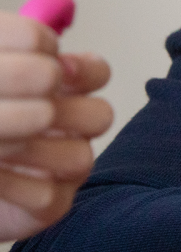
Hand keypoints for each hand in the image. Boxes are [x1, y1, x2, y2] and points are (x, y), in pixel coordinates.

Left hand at [0, 11, 112, 241]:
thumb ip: (10, 42)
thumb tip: (49, 46)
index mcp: (55, 89)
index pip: (95, 73)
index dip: (82, 70)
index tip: (51, 65)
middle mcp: (65, 128)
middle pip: (100, 116)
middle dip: (54, 110)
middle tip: (7, 107)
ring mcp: (60, 171)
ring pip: (80, 157)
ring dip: (30, 148)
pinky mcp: (47, 209)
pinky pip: (50, 197)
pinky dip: (14, 183)